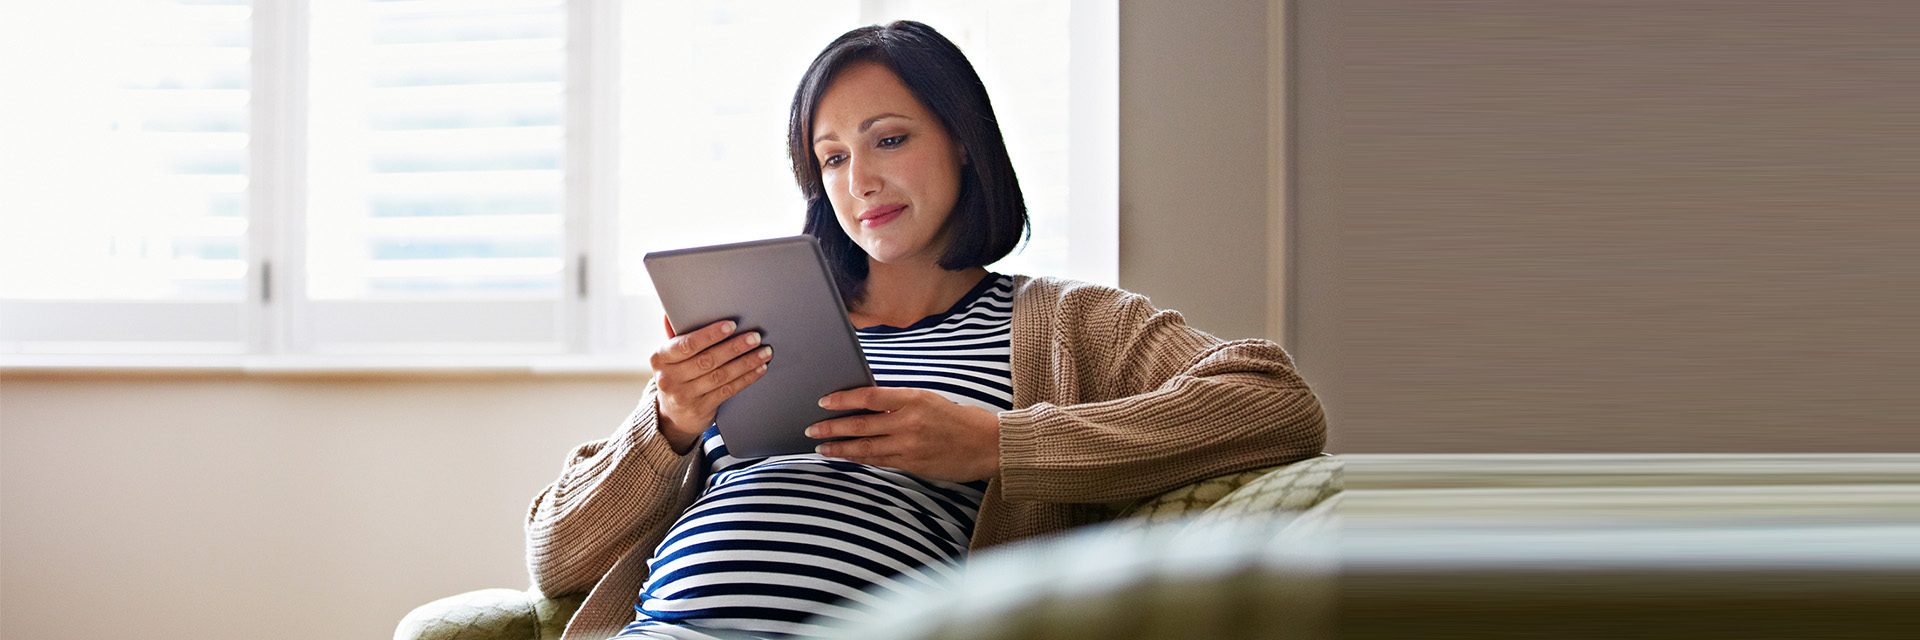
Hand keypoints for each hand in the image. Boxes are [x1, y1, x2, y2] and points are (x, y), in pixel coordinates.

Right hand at [650, 317, 773, 453]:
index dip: (710, 335)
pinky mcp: (700, 409)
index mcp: (660, 358)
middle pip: (707, 360)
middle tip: (755, 337)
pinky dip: (746, 378)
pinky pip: (727, 390)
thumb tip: (669, 313)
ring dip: (746, 362)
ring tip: (763, 352)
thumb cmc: (675, 375)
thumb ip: (675, 335)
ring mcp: (684, 396)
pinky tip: (758, 369)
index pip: (687, 344)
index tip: (731, 325)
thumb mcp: (669, 357)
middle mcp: (668, 378)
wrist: (671, 416)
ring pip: (720, 375)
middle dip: (735, 347)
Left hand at [807, 387, 1000, 481]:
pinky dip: (860, 458)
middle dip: (832, 428)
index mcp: (913, 398)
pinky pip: (879, 461)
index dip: (843, 399)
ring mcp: (910, 445)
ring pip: (865, 446)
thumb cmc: (959, 419)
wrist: (988, 444)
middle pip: (861, 424)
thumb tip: (867, 406)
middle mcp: (909, 421)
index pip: (869, 396)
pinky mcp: (913, 464)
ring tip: (821, 448)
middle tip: (812, 430)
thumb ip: (900, 403)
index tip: (823, 401)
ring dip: (840, 448)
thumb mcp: (929, 400)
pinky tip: (846, 457)